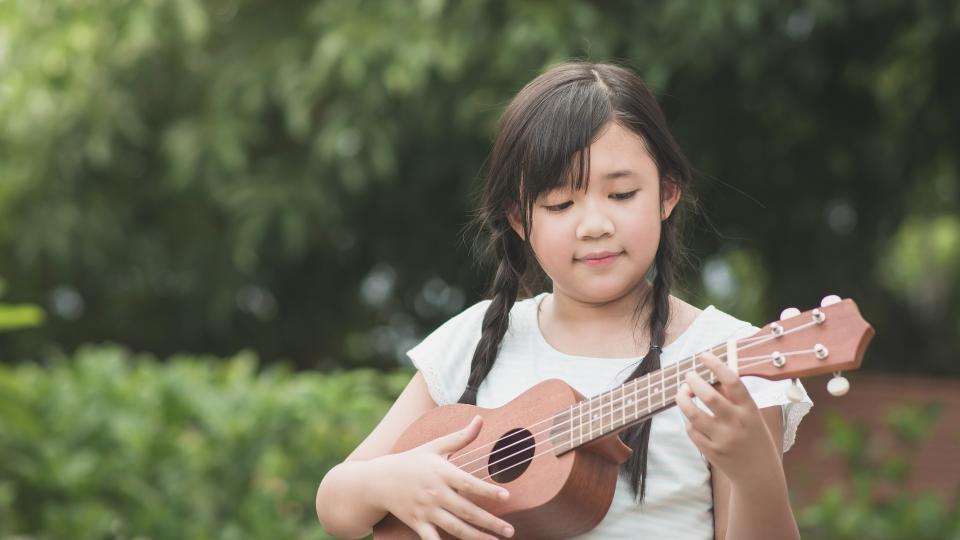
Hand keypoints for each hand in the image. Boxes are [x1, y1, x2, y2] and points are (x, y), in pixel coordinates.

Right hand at [372, 415, 514, 539]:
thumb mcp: (435, 446)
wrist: (378, 480)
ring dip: (476, 537)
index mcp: (442, 473)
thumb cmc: (412, 460)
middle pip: (466, 510)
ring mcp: (426, 510)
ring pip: (455, 528)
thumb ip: (461, 437)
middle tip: (509, 530)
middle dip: (490, 522)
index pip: (469, 483)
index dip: (488, 491)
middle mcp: (435, 493)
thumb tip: (480, 419)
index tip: (507, 497)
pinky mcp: (417, 523)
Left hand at [675, 352, 780, 486]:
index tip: (704, 355)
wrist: (759, 476)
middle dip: (693, 381)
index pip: (733, 381)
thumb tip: (712, 375)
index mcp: (750, 410)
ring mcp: (722, 439)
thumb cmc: (754, 438)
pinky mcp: (711, 452)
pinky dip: (688, 421)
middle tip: (689, 375)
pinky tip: (691, 417)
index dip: (716, 365)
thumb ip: (734, 399)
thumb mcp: (753, 416)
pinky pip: (691, 430)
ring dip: (683, 399)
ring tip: (682, 392)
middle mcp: (736, 423)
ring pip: (693, 414)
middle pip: (708, 395)